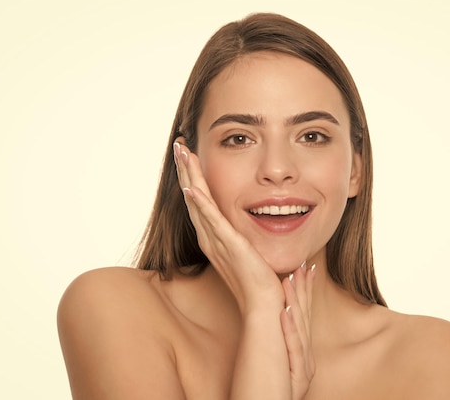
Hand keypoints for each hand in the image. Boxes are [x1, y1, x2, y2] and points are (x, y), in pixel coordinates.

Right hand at [173, 141, 283, 312]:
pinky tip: (191, 187)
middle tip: (179, 143)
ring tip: (182, 152)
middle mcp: (210, 236)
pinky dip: (200, 203)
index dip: (194, 176)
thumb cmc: (262, 281)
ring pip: (198, 201)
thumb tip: (270, 217)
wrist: (265, 304)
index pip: (201, 200)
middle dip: (186, 168)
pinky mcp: (228, 244)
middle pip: (193, 195)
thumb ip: (252, 234)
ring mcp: (217, 240)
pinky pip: (211, 220)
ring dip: (189, 175)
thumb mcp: (254, 249)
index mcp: (216, 236)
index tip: (190, 155)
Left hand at [281, 263, 315, 399]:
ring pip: (302, 329)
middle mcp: (304, 363)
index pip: (300, 320)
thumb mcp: (268, 370)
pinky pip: (293, 349)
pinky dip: (290, 328)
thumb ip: (275, 348)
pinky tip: (286, 310)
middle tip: (306, 263)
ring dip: (299, 301)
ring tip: (297, 275)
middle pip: (305, 319)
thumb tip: (272, 323)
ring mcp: (302, 371)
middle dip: (305, 290)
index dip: (302, 294)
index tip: (302, 270)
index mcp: (297, 359)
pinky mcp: (295, 379)